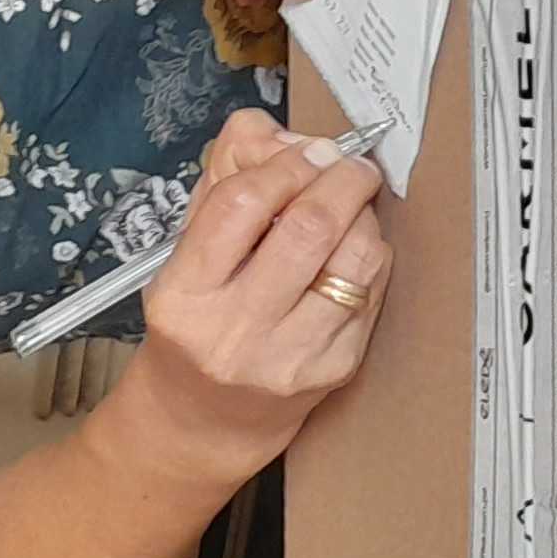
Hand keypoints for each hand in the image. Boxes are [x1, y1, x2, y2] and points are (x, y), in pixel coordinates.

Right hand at [123, 112, 392, 475]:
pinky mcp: (333, 370)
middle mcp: (234, 331)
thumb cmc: (195, 326)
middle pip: (308, 227)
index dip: (284, 165)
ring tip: (352, 207)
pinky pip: (372, 292)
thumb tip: (278, 135)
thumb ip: (224, 188)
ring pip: (354, 259)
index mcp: (184, 294)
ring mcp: (288, 356)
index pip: (241, 205)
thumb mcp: (184, 256)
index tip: (307, 151)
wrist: (202, 423)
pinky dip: (370, 258)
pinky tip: (351, 254)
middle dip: (340, 179)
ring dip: (363, 217)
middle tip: (349, 165)